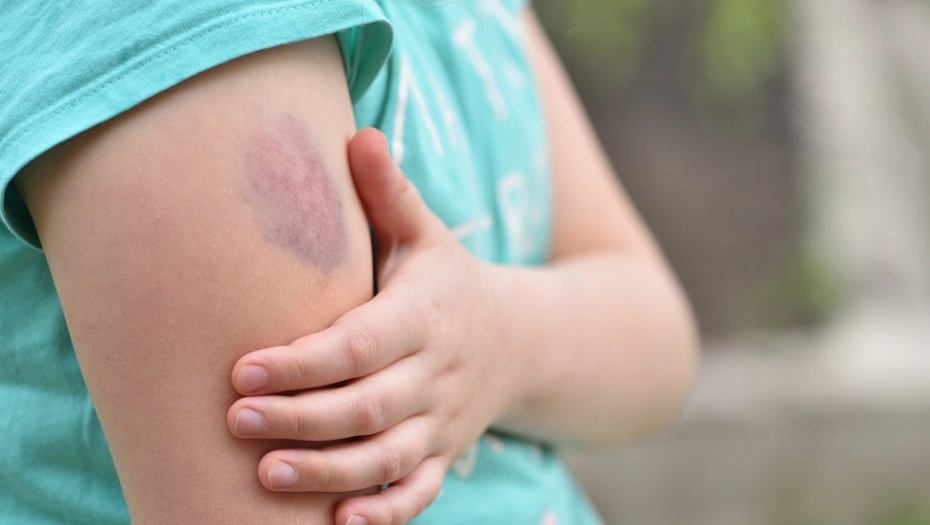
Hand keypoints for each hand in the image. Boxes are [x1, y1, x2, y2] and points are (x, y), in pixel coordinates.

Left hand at [226, 128, 525, 524]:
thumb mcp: (426, 236)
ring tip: (265, 476)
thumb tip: (356, 132)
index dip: (306, 360)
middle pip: (369, 406)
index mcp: (426, 315)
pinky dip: (385, 513)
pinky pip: (420, 493)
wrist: (522, 341)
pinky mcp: (445, 455)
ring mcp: (444, 421)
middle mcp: (436, 374)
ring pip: (389, 458)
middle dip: (302, 419)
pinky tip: (338, 523)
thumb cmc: (449, 283)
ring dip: (330, 473)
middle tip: (234, 421)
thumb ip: (390, 193)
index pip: (363, 343)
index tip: (242, 367)